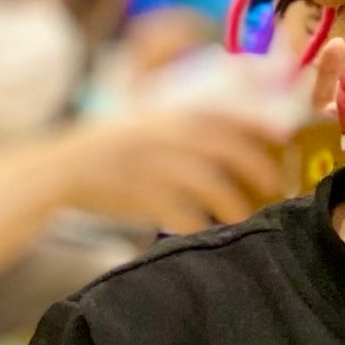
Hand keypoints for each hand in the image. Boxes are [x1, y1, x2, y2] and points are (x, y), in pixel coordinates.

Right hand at [41, 104, 285, 230]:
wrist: (59, 168)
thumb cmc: (109, 147)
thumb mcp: (146, 121)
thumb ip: (184, 124)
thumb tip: (236, 128)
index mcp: (169, 114)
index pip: (225, 113)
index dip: (259, 123)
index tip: (285, 136)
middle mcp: (166, 135)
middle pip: (228, 149)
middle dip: (259, 168)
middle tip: (274, 186)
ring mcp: (153, 164)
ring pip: (211, 185)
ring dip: (234, 205)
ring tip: (241, 218)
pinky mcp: (140, 195)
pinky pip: (183, 215)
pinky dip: (199, 226)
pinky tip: (204, 231)